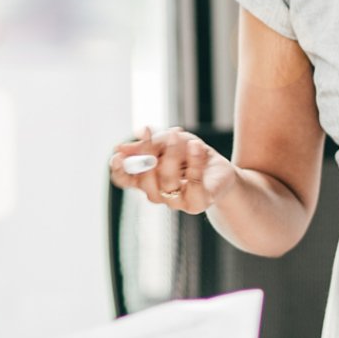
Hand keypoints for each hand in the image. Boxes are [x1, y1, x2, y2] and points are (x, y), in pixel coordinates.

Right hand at [109, 126, 238, 213]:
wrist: (220, 168)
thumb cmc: (191, 154)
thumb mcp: (170, 140)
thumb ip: (150, 142)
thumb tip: (128, 142)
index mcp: (146, 178)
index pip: (125, 180)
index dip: (119, 170)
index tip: (118, 156)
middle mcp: (158, 193)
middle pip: (145, 182)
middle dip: (151, 155)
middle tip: (164, 134)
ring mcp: (177, 201)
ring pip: (167, 183)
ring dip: (173, 156)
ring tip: (180, 135)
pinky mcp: (198, 203)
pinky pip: (193, 187)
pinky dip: (195, 164)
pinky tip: (197, 147)